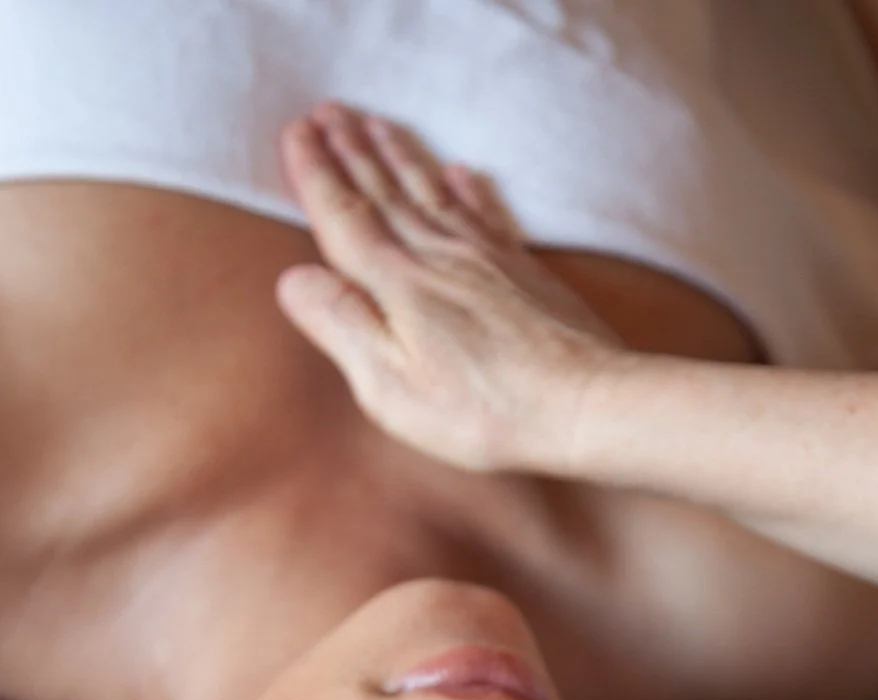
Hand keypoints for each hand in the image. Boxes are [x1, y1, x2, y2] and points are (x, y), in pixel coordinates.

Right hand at [276, 102, 623, 471]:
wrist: (583, 403)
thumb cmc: (483, 411)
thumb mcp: (392, 386)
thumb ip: (343, 327)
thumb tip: (295, 279)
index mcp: (398, 284)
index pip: (344, 218)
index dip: (316, 175)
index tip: (296, 133)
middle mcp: (439, 256)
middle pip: (385, 192)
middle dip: (351, 150)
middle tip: (326, 110)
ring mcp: (486, 259)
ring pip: (431, 192)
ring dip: (399, 156)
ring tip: (376, 124)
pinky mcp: (523, 272)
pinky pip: (487, 214)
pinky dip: (470, 188)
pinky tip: (462, 170)